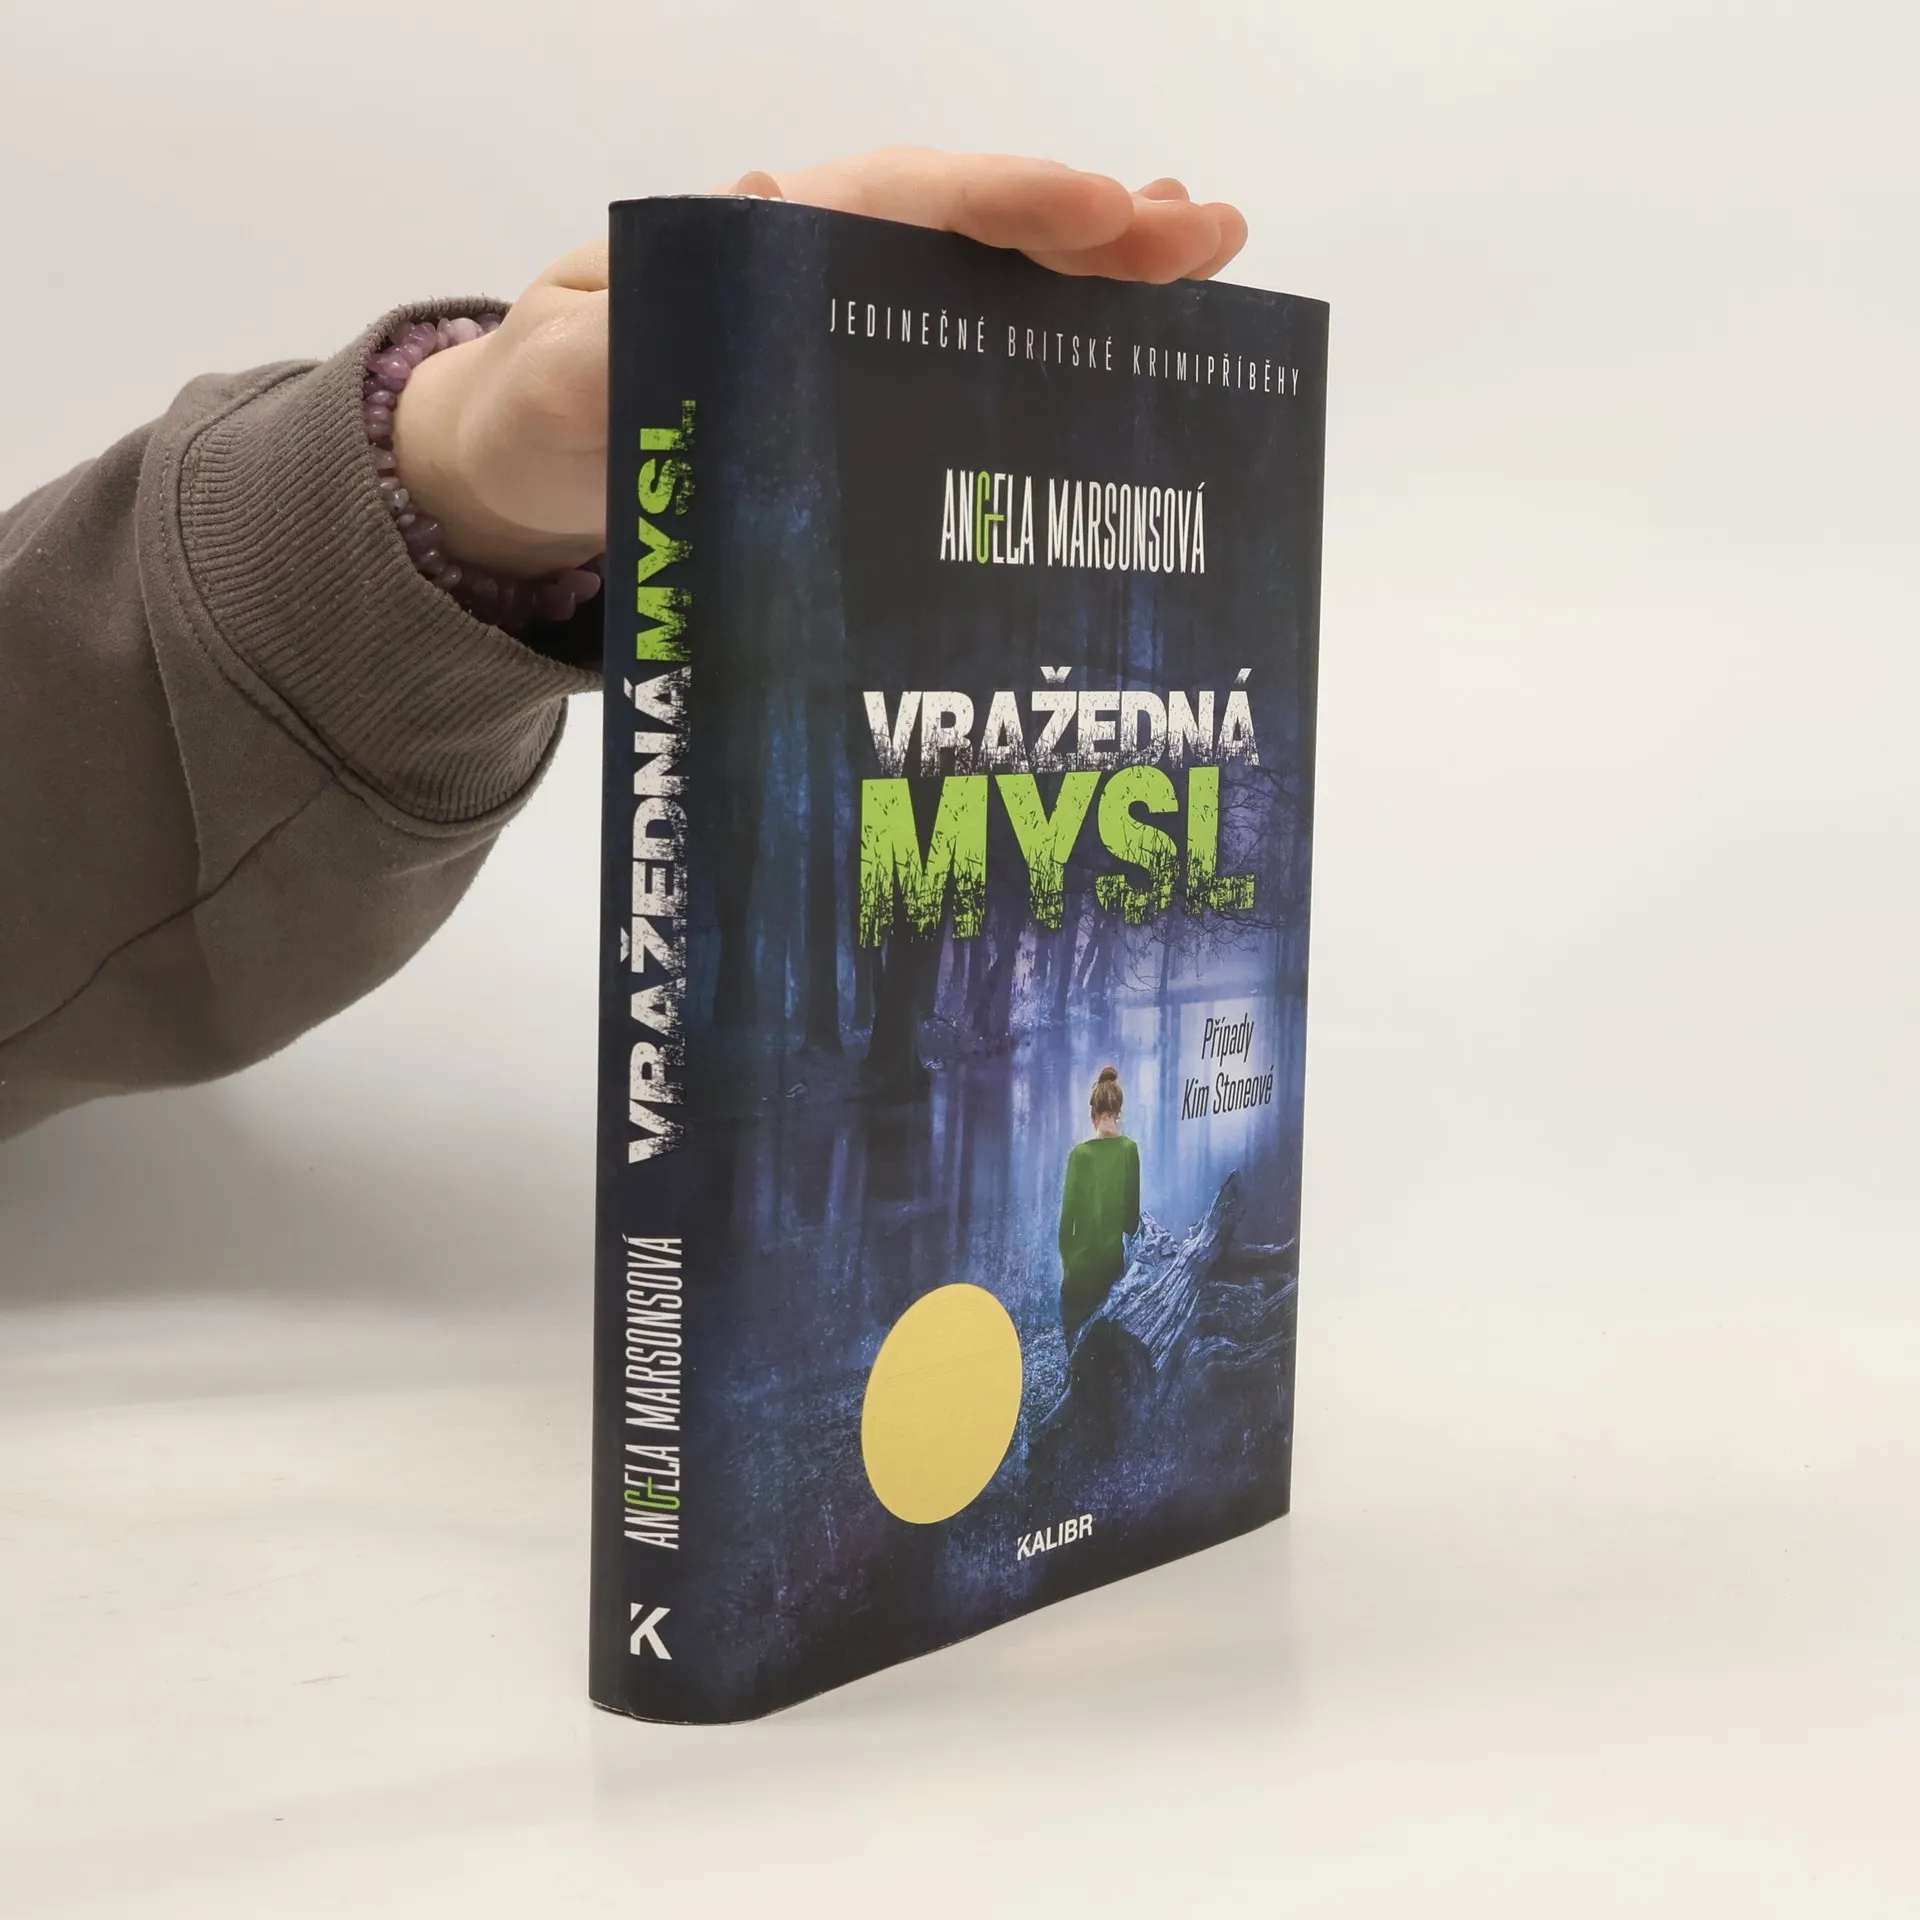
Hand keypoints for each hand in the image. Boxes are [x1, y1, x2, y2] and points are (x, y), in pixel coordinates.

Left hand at [393, 148, 1248, 578]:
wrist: (526, 475)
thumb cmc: (545, 414)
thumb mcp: (562, 371)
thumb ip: (626, 325)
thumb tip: (759, 214)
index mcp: (761, 243)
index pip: (901, 202)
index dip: (1005, 202)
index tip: (1102, 210)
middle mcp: (825, 272)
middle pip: (973, 231)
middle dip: (1091, 228)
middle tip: (1207, 235)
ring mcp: (851, 334)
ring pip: (991, 284)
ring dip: (1098, 273)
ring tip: (1205, 262)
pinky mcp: (862, 397)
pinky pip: (972, 355)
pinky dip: (1055, 341)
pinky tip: (1127, 348)